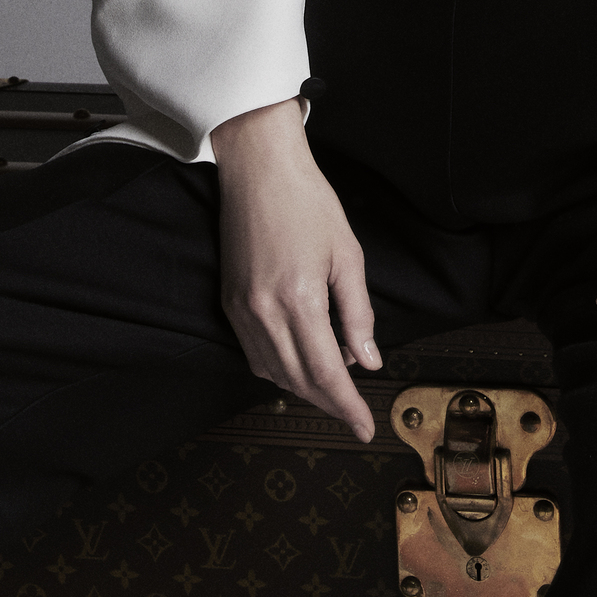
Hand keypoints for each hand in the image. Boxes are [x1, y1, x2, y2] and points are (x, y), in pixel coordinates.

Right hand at [212, 98, 380, 442]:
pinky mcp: (228, 302)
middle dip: (328, 402)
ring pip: (273, 373)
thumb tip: (367, 360)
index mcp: (298, 299)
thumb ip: (358, 313)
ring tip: (333, 380)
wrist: (259, 168)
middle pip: (298, 380)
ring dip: (303, 386)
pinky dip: (279, 367)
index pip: (325, 373)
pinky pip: (253, 354)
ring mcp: (240, 309)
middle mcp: (263, 312)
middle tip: (355, 412)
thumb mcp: (348, 255)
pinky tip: (300, 359)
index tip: (365, 427)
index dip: (346, 406)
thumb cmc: (307, 201)